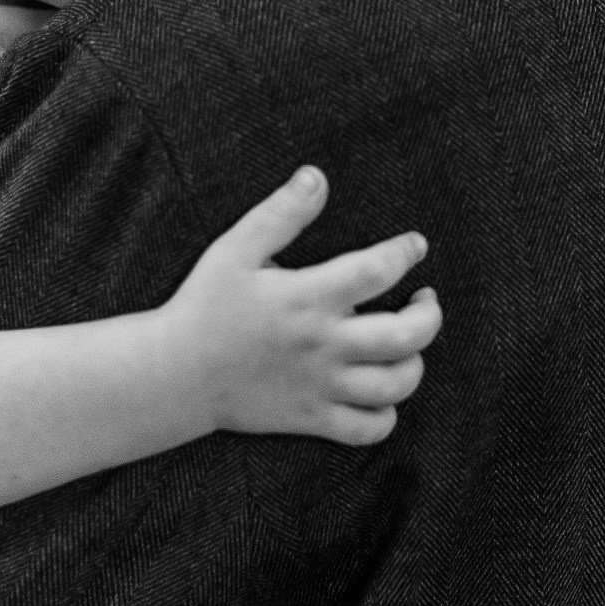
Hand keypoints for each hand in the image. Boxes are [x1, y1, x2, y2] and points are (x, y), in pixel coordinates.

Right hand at [165, 166, 441, 445]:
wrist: (175, 374)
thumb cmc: (205, 306)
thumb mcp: (235, 249)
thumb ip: (280, 213)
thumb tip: (317, 176)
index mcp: (309, 297)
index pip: (378, 270)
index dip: (406, 253)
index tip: (415, 245)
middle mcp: (324, 344)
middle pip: (406, 336)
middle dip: (429, 316)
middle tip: (425, 300)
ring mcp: (321, 386)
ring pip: (396, 385)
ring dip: (415, 363)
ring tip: (408, 346)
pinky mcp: (312, 419)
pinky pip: (368, 429)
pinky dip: (386, 415)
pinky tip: (382, 394)